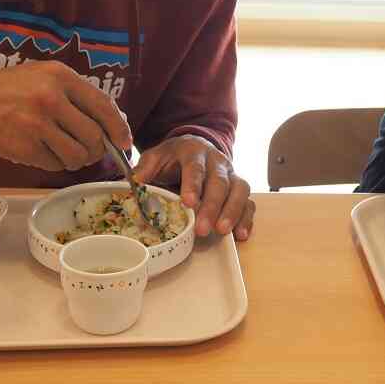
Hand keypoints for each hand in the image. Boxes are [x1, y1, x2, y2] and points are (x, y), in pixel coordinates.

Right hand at [0, 61, 130, 170]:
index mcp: (61, 77)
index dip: (119, 128)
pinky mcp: (24, 148)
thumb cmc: (15, 88)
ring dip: (78, 159)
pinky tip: (47, 152)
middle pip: (94, 137)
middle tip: (93, 151)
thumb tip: (115, 123)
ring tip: (69, 152)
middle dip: (98, 149)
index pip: (103, 106)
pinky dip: (57, 163)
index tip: (125, 142)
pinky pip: (55, 165)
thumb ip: (79, 95)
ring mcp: (37, 125)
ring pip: (77, 156)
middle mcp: (51, 100)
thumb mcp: (48, 76)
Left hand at [133, 134, 255, 240]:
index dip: (193, 185)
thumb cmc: (173, 158)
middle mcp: (217, 161)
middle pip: (219, 182)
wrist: (194, 148)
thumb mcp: (157, 157)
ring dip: (232, 212)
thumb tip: (136, 181)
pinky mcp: (239, 189)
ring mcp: (231, 175)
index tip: (188, 203)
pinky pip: (249, 202)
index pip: (195, 167)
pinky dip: (246, 218)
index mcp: (194, 152)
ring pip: (239, 190)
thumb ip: (146, 167)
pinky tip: (240, 235)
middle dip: (212, 206)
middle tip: (203, 229)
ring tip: (222, 231)